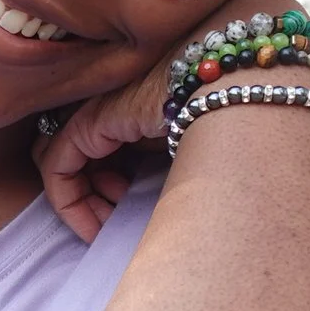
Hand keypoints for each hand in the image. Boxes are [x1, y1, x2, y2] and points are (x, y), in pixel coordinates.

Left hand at [35, 0, 308, 242]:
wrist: (251, 80)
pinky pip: (58, 167)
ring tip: (109, 225)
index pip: (104, 140)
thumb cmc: (251, 109)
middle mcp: (120, 98)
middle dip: (93, 193)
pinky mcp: (93, 119)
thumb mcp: (214, 135)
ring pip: (65, 161)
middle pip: (81, 151)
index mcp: (148, 96)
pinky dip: (68, 203)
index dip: (107, 181)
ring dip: (83, 202)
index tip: (123, 212)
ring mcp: (104, 104)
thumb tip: (179, 195)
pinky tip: (92, 230)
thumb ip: (185, 151)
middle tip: (112, 221)